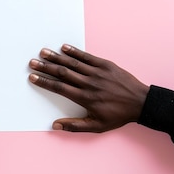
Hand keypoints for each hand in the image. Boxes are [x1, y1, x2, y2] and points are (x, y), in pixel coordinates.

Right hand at [28, 44, 148, 131]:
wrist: (141, 103)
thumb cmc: (118, 116)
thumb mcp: (97, 126)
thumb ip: (75, 126)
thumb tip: (54, 126)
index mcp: (85, 98)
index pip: (60, 88)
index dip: (45, 82)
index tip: (33, 77)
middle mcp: (89, 84)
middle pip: (63, 73)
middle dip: (46, 67)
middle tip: (32, 62)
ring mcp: (97, 73)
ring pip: (73, 63)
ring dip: (56, 57)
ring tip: (43, 52)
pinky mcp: (105, 65)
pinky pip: (87, 56)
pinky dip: (75, 51)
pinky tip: (64, 47)